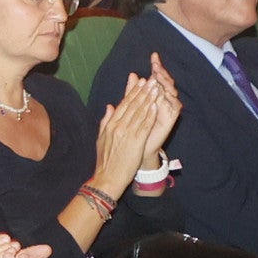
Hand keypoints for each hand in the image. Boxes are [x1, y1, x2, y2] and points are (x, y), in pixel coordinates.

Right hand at [89, 66, 179, 188]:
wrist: (107, 177)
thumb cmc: (105, 160)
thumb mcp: (101, 138)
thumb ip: (105, 121)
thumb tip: (109, 106)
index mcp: (110, 125)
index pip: (123, 104)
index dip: (133, 92)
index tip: (140, 82)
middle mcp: (118, 126)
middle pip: (132, 105)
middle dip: (143, 91)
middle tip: (151, 80)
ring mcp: (127, 133)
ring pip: (140, 113)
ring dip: (149, 99)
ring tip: (156, 88)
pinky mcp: (135, 142)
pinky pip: (144, 125)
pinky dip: (150, 114)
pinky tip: (156, 105)